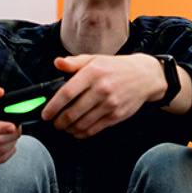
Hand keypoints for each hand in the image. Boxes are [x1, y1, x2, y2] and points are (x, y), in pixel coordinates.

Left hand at [42, 54, 165, 137]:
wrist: (145, 76)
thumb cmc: (117, 67)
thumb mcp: (96, 59)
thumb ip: (75, 62)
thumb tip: (57, 63)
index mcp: (93, 73)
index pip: (66, 93)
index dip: (53, 106)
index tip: (46, 114)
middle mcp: (101, 89)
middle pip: (72, 112)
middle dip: (59, 122)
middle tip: (54, 123)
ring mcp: (110, 104)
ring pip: (82, 123)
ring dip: (69, 129)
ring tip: (64, 127)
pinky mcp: (116, 115)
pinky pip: (95, 129)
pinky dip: (82, 133)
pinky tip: (77, 131)